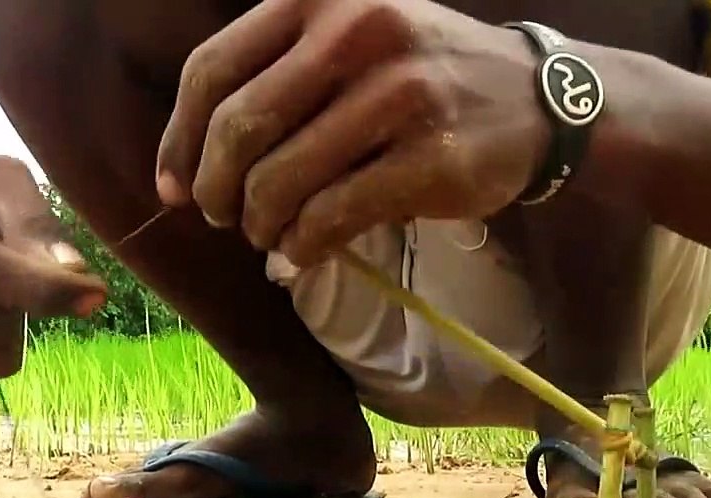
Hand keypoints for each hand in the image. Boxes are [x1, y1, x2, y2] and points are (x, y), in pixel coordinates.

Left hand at [155, 0, 548, 266]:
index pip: (213, 69)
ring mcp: (396, 94)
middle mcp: (354, 33)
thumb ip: (276, 78)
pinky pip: (332, 216)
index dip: (180, 138)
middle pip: (240, 128)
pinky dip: (302, 246)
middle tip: (226, 218)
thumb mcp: (350, 37)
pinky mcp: (429, 158)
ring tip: (268, 238)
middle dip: (218, 189)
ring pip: (282, 179)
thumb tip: (190, 168)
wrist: (536, 99)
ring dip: (260, 225)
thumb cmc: (423, 74)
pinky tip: (302, 251)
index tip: (174, 187)